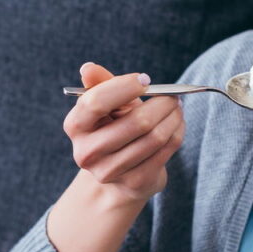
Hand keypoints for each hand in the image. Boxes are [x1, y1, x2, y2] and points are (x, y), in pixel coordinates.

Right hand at [64, 63, 184, 204]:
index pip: (95, 102)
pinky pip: (165, 151)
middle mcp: (87, 152)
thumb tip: (88, 68)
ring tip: (177, 107)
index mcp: (75, 126)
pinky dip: (176, 133)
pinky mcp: (134, 182)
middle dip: (161, 103)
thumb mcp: (107, 105)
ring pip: (155, 137)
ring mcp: (110, 171)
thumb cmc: (114, 128)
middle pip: (136, 122)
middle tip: (173, 95)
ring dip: (173, 117)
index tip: (145, 79)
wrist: (120, 173)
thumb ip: (100, 85)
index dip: (123, 87)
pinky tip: (177, 124)